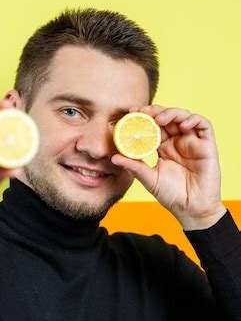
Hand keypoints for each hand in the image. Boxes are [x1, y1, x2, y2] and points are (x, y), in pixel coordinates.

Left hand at [111, 104, 226, 228]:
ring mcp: (193, 142)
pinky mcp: (207, 146)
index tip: (131, 113)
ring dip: (172, 113)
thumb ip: (134, 167)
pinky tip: (183, 125)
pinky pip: (204, 125)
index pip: (154, 126)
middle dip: (155, 111)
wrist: (191, 209)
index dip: (144, 117)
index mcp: (164, 147)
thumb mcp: (149, 179)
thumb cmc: (171, 195)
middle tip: (143, 111)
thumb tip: (114, 158)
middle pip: (168, 117)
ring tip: (159, 119)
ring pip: (184, 117)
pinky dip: (193, 120)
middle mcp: (178, 142)